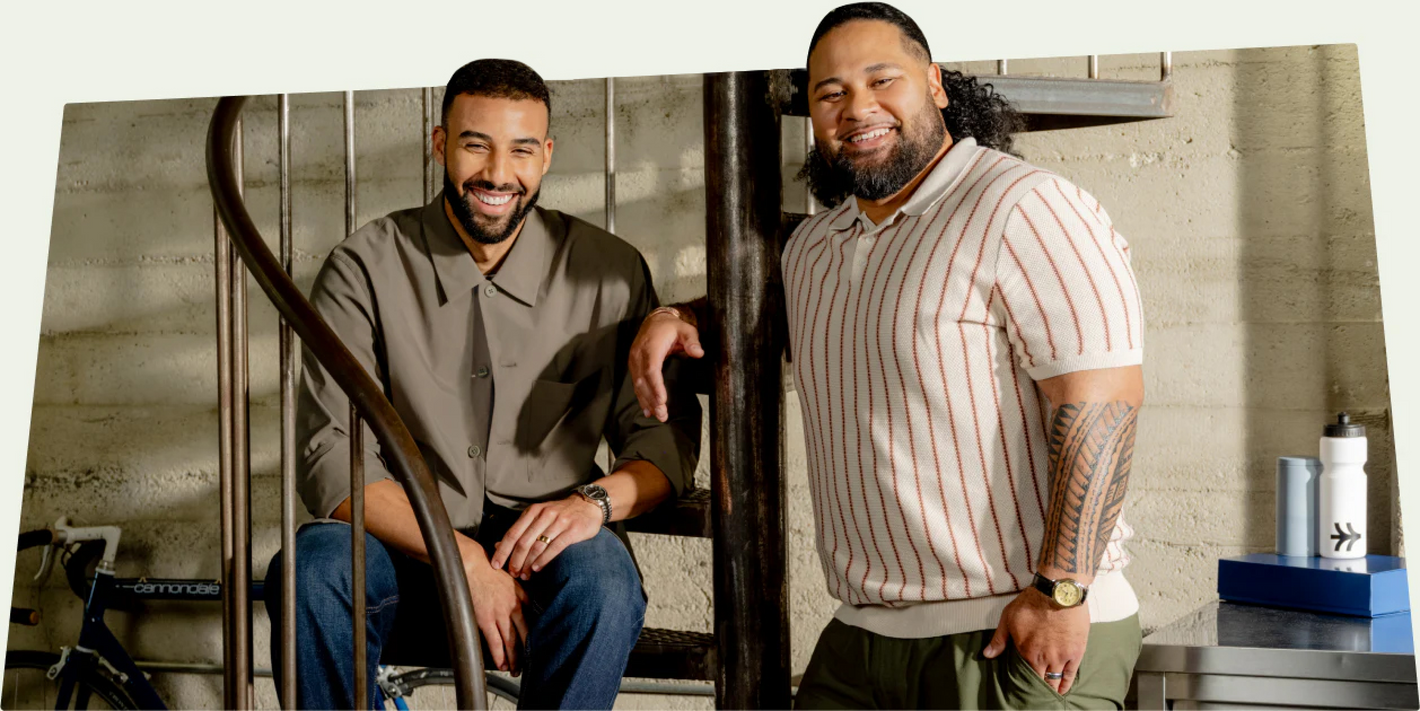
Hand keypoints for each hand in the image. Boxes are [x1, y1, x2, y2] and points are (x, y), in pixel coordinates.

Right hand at [463, 550, 528, 674]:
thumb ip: (520, 593)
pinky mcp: (486, 619)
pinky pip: (495, 642)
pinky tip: (502, 664)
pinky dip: (499, 655)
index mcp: (522, 597)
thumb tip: (527, 605)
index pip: (533, 621)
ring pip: (511, 642)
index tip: (537, 646)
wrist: (471, 564)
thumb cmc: (488, 569)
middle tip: (530, 664)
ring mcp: (500, 614)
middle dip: (528, 652)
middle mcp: (514, 607)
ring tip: (516, 670)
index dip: (536, 636)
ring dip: (514, 658)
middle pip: (525, 635)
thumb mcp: (512, 579)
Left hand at [490, 496, 603, 579]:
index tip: (495, 565)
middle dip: (515, 561)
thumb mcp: (539, 516)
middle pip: (523, 542)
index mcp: (533, 512)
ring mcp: (559, 522)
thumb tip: (498, 545)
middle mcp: (544, 515)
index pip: (512, 533)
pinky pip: (554, 548)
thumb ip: (521, 529)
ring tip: (525, 575)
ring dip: (528, 564)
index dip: (502, 550)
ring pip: (537, 546)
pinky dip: (544, 560)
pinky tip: (537, 568)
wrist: (588, 505)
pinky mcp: (572, 530)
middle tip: (513, 573)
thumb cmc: (561, 514)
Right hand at [629, 307, 702, 421]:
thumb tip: (699, 353)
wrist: (654, 320)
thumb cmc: (671, 327)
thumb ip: (692, 341)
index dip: (655, 386)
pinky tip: (648, 410)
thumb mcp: (685, 329)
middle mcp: (639, 355)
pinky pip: (636, 383)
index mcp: (651, 347)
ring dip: (647, 401)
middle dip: (652, 399)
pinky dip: (641, 397)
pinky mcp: (634, 365)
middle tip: (663, 415)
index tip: (662, 400)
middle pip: (643, 381)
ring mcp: (634, 361)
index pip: (651, 369)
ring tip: (658, 415)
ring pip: (638, 385)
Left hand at [982, 585, 1089, 694]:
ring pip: (1056, 681)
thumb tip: (987, 655)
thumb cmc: (1031, 602)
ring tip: (1049, 692)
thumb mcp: (1008, 617)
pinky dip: (1066, 684)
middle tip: (1036, 691)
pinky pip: (1071, 674)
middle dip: (1038, 688)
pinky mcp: (1076, 652)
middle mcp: (1044, 659)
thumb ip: (999, 639)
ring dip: (1052, 688)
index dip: (1025, 683)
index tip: (1023, 686)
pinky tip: (1063, 689)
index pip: (1025, 676)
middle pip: (1041, 682)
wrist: (1058, 591)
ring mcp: (1061, 657)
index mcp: (1027, 652)